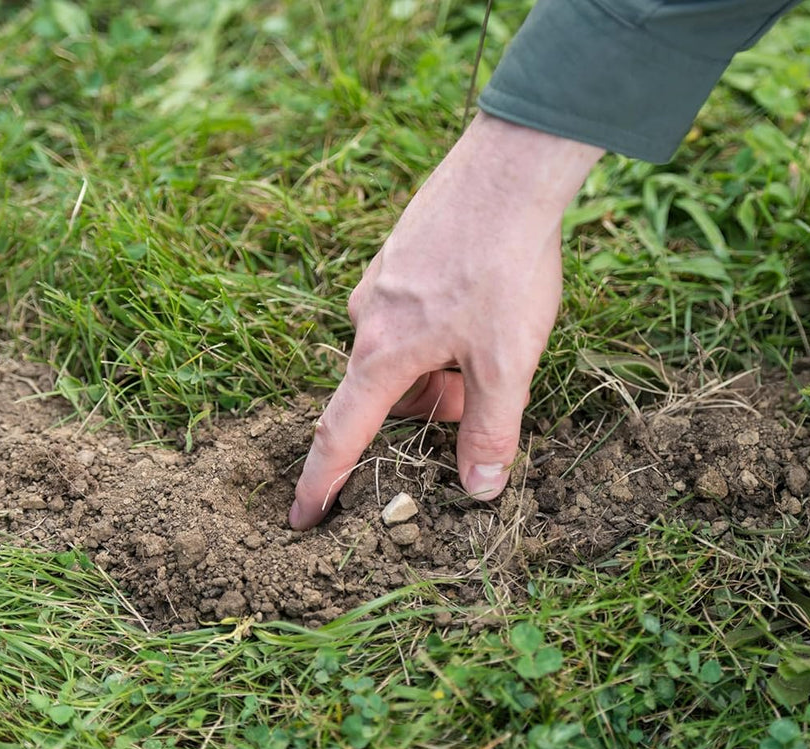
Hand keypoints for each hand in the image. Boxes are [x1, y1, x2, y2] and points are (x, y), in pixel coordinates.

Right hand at [289, 113, 602, 529]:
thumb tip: (479, 490)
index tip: (301, 519)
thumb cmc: (504, 266)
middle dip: (425, 411)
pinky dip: (438, 333)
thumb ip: (491, 430)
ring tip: (490, 347)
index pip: (340, 435)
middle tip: (477, 401)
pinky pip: (406, 315)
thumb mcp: (507, 361)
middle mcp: (365, 317)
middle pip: (382, 394)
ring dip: (436, 370)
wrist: (508, 168)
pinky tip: (481, 308)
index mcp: (381, 353)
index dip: (322, 484)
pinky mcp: (398, 255)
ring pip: (399, 352)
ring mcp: (378, 281)